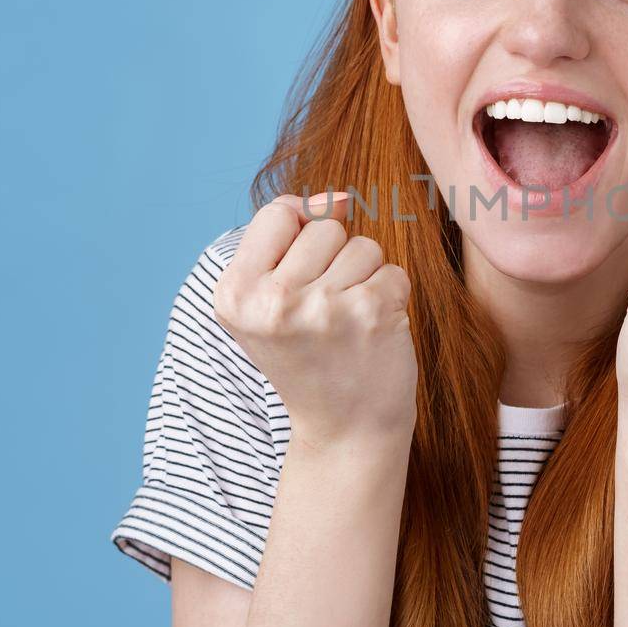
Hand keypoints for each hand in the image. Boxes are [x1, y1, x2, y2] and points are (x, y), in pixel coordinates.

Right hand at [212, 191, 417, 446]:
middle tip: (325, 315)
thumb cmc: (309, 355)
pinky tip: (372, 332)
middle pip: (324, 226)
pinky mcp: (371, 312)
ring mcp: (322, 307)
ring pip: (363, 245)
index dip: (299, 236)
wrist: (344, 430)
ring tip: (348, 323)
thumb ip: (291, 236)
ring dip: (364, 278)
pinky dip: (390, 297)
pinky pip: (393, 271)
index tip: (300, 280)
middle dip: (334, 261)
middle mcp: (272, 301)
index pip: (278, 212)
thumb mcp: (273, 298)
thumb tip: (338, 197)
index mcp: (234, 294)